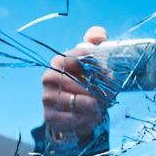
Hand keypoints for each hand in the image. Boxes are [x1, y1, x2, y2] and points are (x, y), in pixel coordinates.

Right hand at [41, 26, 112, 144]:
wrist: (78, 111)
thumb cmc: (87, 83)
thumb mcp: (94, 62)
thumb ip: (97, 42)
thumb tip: (98, 35)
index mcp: (59, 61)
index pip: (76, 57)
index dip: (96, 67)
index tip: (108, 74)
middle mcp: (49, 78)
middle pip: (77, 82)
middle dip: (97, 89)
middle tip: (108, 95)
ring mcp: (47, 98)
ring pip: (76, 102)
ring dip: (94, 105)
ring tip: (102, 106)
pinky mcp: (50, 117)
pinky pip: (72, 119)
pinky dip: (87, 119)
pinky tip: (94, 117)